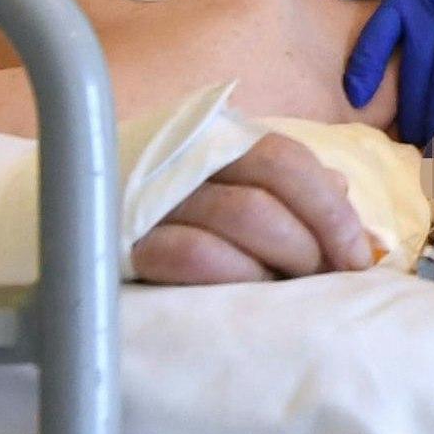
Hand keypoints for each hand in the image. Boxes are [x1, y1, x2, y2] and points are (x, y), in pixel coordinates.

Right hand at [128, 132, 373, 282]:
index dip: (330, 209)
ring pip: (238, 217)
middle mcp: (183, 159)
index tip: (357, 257)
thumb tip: (342, 191)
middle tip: (322, 277)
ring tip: (283, 287)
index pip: (285, 158)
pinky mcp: (126, 243)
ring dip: (275, 261)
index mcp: (216, 139)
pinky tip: (243, 295)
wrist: (77, 234)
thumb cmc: (180, 217)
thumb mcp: (238, 190)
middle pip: (267, 191)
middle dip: (309, 242)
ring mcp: (152, 199)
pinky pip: (189, 254)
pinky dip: (231, 275)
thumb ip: (290, 187)